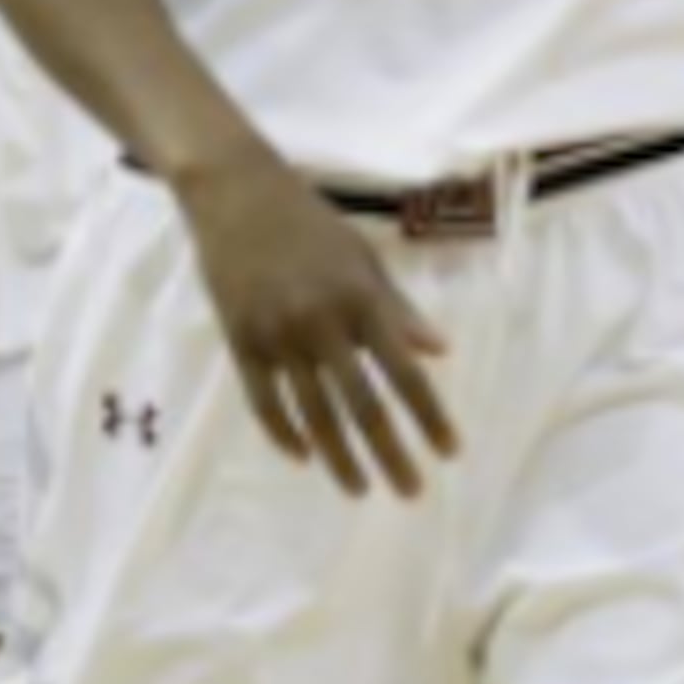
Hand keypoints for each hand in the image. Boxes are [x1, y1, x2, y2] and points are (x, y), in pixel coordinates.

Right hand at [173, 150, 457, 499]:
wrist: (234, 192)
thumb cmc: (307, 221)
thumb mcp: (362, 258)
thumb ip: (397, 308)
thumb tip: (439, 353)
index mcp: (359, 301)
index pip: (404, 373)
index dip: (429, 417)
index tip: (449, 453)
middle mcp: (321, 324)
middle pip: (361, 405)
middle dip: (389, 454)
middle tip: (409, 492)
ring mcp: (276, 335)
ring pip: (313, 413)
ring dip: (339, 457)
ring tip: (357, 489)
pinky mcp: (240, 339)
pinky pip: (263, 400)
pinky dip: (283, 432)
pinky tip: (302, 456)